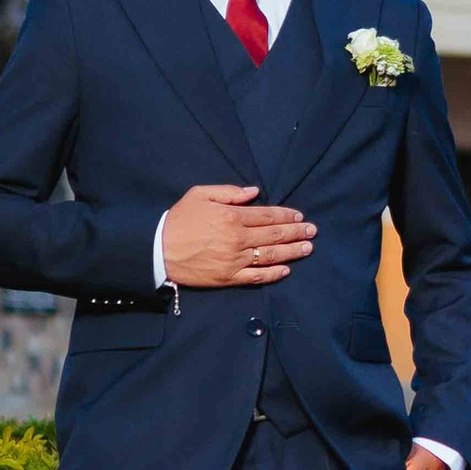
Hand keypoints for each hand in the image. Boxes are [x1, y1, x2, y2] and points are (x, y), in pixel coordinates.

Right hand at [161, 184, 314, 287]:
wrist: (158, 250)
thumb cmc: (179, 219)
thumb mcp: (200, 194)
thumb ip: (229, 191)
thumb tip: (254, 191)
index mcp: (232, 216)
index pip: (267, 215)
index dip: (286, 215)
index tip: (299, 216)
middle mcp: (238, 238)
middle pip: (274, 235)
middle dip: (296, 232)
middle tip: (312, 231)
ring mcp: (235, 260)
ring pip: (270, 256)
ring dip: (292, 252)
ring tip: (307, 248)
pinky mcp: (228, 278)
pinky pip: (256, 276)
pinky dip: (273, 274)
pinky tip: (286, 270)